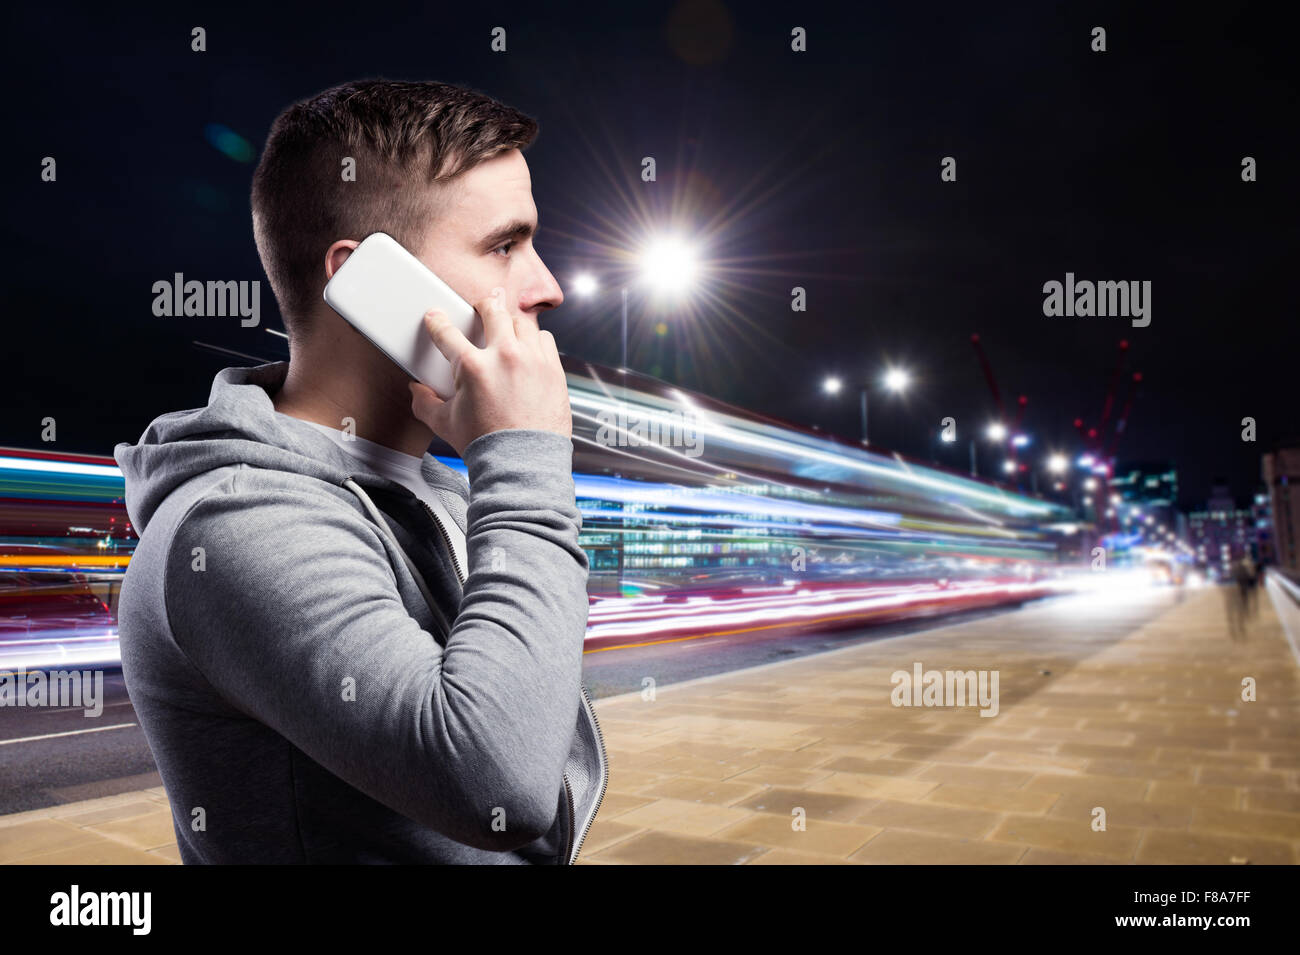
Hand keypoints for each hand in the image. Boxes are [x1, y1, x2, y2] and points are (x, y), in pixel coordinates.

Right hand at [408, 287, 570, 455]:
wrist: (523, 464)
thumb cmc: (485, 445)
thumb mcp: (445, 424)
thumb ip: (425, 403)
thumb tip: (416, 390)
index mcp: (472, 367)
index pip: (447, 332)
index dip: (437, 321)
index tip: (436, 318)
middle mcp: (504, 356)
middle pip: (493, 310)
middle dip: (483, 305)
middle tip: (480, 308)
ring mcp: (533, 360)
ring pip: (522, 322)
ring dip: (511, 323)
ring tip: (506, 330)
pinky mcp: (554, 370)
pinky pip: (545, 340)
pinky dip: (535, 341)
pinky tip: (529, 349)